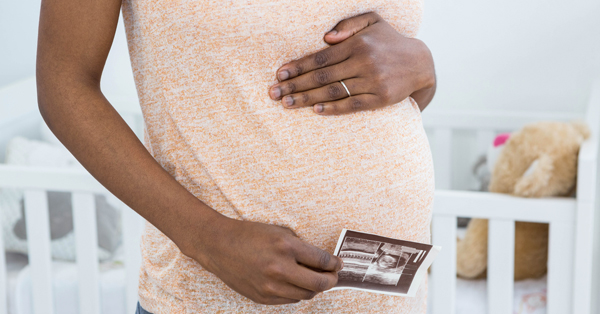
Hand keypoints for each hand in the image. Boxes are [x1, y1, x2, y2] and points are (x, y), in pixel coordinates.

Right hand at [189, 216, 343, 304]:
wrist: (218, 246)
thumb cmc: (249, 234)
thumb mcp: (279, 232)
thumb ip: (300, 247)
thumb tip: (322, 261)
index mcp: (285, 246)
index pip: (321, 261)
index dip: (334, 264)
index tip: (338, 264)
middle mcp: (279, 268)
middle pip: (318, 283)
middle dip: (331, 280)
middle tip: (334, 275)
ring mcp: (270, 286)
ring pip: (305, 295)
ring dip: (315, 288)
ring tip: (316, 280)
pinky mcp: (262, 297)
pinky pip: (289, 299)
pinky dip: (298, 292)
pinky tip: (297, 284)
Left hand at [269, 11, 435, 114]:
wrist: (421, 64)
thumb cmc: (389, 41)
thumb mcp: (373, 22)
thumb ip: (348, 25)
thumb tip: (325, 38)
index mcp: (358, 44)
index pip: (320, 58)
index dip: (298, 66)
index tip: (279, 74)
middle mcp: (364, 62)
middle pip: (322, 77)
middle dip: (295, 85)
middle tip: (274, 93)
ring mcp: (373, 82)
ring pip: (333, 92)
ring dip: (307, 99)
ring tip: (287, 104)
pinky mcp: (380, 99)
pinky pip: (352, 105)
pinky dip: (333, 108)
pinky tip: (316, 110)